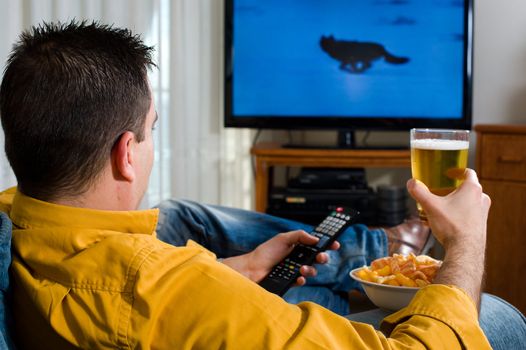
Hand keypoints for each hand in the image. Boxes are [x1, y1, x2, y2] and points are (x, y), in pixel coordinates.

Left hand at [222, 230, 339, 284]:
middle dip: (323, 257)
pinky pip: (302, 281)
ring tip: (302, 268)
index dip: (326, 244)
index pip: (316, 245)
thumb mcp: (283, 238)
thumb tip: (316, 238)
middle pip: (317, 258)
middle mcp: (298, 258)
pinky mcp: (291, 281)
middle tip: (321, 257)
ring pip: (312, 271)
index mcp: (298, 247)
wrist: (252, 268)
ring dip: (311, 270)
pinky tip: (298, 277)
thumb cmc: (266, 252)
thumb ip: (299, 235)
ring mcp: (295, 270)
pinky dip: (302, 279)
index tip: (335, 244)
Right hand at [408, 169, 490, 249]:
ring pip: (469, 202)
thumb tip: (411, 183)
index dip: (457, 171)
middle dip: (453, 189)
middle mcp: (482, 198)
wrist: (465, 250)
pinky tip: (446, 222)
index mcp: (472, 189)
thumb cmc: (451, 225)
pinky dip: (459, 214)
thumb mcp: (430, 206)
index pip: (468, 172)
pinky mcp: (482, 224)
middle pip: (468, 188)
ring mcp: (484, 212)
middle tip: (441, 192)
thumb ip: (419, 192)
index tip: (448, 174)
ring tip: (441, 209)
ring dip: (456, 202)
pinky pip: (470, 214)